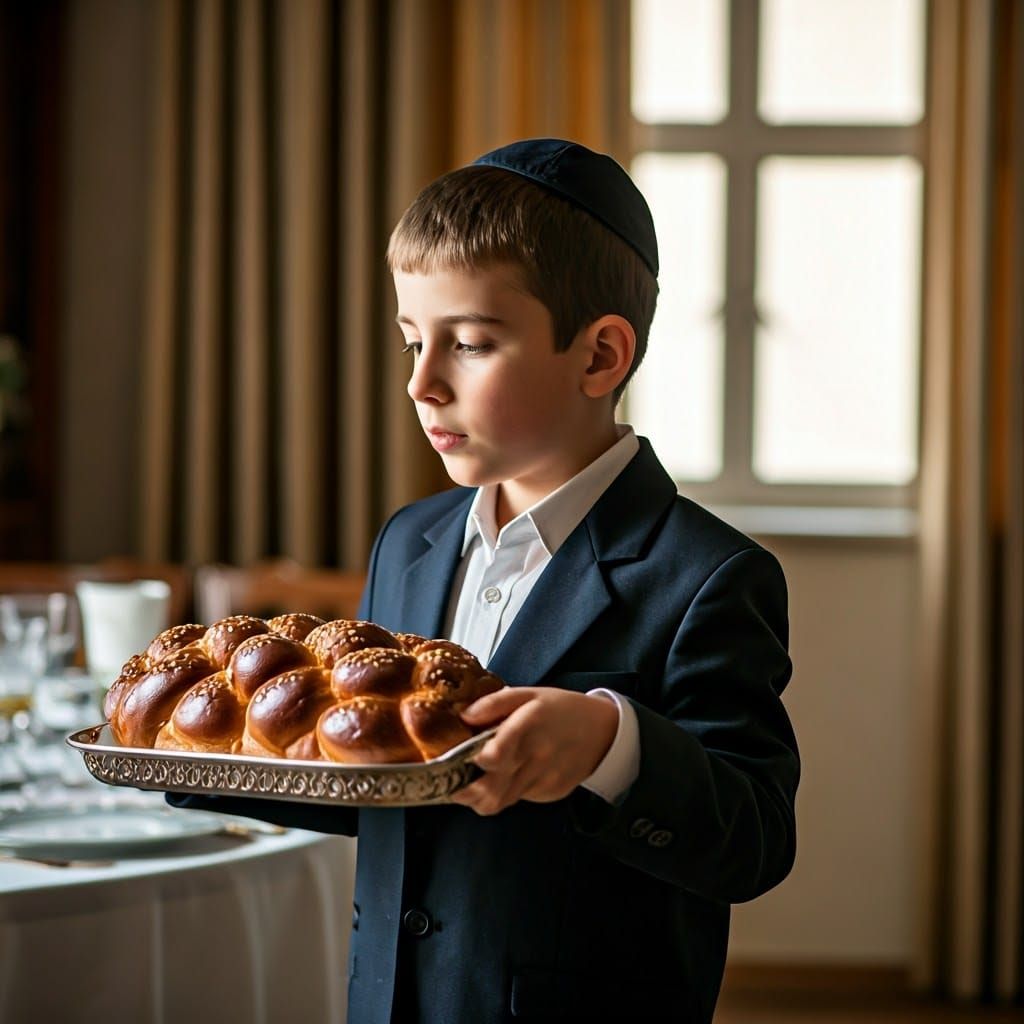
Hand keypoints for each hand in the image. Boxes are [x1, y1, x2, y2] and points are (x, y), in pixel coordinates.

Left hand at [450, 686, 618, 815]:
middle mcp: (536, 757)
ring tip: (472, 784)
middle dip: (464, 792)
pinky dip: (506, 793)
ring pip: (501, 802)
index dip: (472, 763)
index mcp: (528, 727)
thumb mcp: (529, 694)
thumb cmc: (562, 709)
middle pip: (490, 791)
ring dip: (481, 797)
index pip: (494, 757)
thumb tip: (463, 716)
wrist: (604, 730)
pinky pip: (519, 799)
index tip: (458, 758)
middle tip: (451, 783)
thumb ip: (494, 703)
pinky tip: (507, 777)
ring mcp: (544, 779)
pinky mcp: (550, 793)